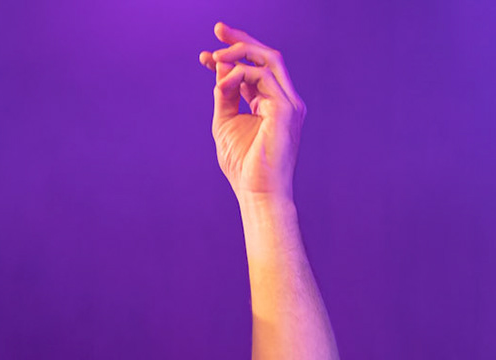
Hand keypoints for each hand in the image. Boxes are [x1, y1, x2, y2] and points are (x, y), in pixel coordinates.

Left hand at [198, 22, 304, 199]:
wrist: (257, 194)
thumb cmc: (242, 166)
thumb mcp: (225, 123)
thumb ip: (225, 96)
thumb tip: (221, 68)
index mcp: (270, 103)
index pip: (253, 70)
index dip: (231, 57)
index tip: (206, 55)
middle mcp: (283, 99)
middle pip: (267, 56)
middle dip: (241, 39)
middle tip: (217, 29)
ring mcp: (289, 103)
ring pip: (269, 59)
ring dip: (240, 52)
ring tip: (216, 57)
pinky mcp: (287, 109)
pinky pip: (264, 77)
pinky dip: (240, 74)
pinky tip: (222, 84)